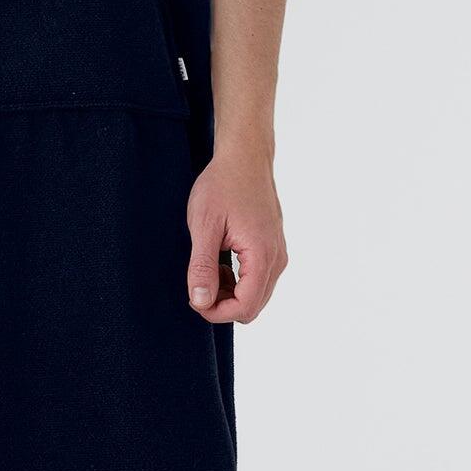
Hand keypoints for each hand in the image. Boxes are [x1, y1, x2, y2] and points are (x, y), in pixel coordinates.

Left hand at [186, 148, 285, 325]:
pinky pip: (259, 280)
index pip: (245, 307)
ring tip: (208, 267)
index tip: (193, 297)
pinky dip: (238, 281)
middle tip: (197, 283)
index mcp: (262, 256)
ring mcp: (278, 254)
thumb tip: (201, 302)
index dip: (216, 312)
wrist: (244, 157)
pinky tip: (221, 261)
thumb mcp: (204, 226)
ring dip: (229, 293)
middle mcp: (277, 259)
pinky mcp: (274, 248)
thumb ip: (202, 268)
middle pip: (252, 307)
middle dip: (222, 304)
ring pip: (256, 295)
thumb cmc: (222, 186)